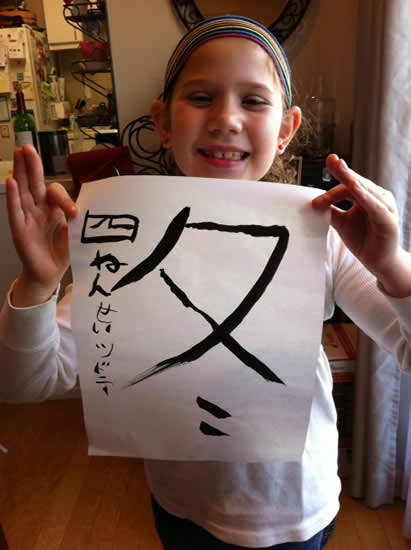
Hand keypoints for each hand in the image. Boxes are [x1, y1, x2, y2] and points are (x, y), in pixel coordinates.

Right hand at [6, 145, 77, 305]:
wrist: (50, 273)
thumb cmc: (61, 252)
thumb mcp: (74, 234)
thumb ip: (76, 221)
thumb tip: (81, 210)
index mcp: (53, 209)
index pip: (55, 193)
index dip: (64, 199)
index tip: (74, 212)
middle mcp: (38, 209)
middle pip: (33, 183)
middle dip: (31, 165)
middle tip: (28, 147)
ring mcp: (27, 217)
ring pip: (22, 191)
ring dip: (20, 172)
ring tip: (19, 154)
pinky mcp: (19, 229)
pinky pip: (15, 210)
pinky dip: (13, 197)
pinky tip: (11, 182)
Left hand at [312, 154, 410, 297]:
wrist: (379, 263)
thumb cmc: (363, 240)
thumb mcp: (342, 224)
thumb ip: (330, 211)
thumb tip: (312, 203)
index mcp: (366, 197)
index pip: (347, 186)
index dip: (333, 183)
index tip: (321, 177)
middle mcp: (377, 197)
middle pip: (356, 183)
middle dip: (343, 171)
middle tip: (331, 160)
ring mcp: (384, 206)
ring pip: (365, 190)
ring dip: (352, 179)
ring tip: (340, 169)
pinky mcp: (387, 218)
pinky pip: (374, 205)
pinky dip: (364, 195)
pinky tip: (354, 188)